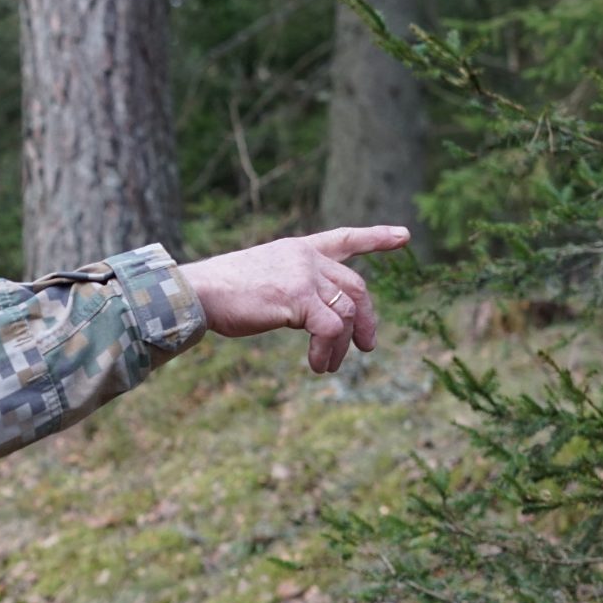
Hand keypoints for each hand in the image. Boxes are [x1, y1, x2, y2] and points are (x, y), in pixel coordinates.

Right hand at [178, 226, 409, 373]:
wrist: (198, 293)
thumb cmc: (220, 293)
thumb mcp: (263, 279)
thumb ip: (293, 287)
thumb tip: (315, 317)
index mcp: (298, 249)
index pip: (343, 239)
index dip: (376, 238)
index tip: (404, 237)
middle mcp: (306, 258)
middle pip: (356, 287)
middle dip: (366, 319)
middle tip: (367, 346)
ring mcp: (305, 276)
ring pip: (346, 313)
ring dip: (342, 345)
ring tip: (328, 366)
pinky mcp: (299, 298)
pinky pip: (329, 329)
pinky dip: (326, 351)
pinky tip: (316, 364)